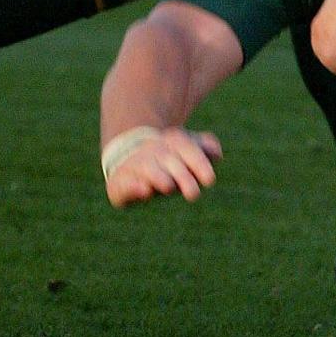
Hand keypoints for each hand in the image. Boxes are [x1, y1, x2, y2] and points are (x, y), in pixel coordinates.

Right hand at [105, 128, 223, 206]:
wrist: (127, 157)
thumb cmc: (168, 160)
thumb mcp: (188, 150)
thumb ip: (206, 147)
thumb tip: (217, 154)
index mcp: (171, 141)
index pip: (186, 147)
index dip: (199, 163)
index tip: (210, 181)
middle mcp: (151, 151)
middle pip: (168, 159)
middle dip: (182, 176)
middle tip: (194, 194)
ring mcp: (134, 165)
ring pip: (146, 168)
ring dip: (159, 177)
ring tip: (168, 187)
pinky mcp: (118, 182)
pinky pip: (124, 184)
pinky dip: (134, 187)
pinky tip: (145, 191)